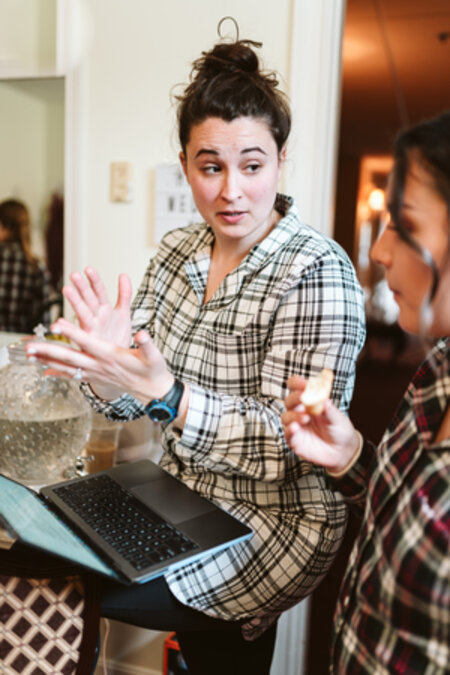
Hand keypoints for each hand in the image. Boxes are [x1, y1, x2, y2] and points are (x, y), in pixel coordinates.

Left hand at [27, 324, 175, 404]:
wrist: (153, 391)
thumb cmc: (154, 370)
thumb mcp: (155, 356)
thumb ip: (147, 344)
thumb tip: (142, 335)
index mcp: (112, 355)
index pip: (88, 342)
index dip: (73, 333)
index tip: (57, 324)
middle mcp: (100, 365)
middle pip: (70, 357)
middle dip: (49, 350)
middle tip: (30, 346)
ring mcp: (95, 373)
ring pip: (67, 367)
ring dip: (47, 361)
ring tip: (29, 356)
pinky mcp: (95, 377)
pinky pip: (72, 376)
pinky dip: (57, 373)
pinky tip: (44, 372)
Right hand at [58, 267, 132, 347]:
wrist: (117, 361)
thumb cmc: (117, 337)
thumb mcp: (123, 314)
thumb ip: (124, 294)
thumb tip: (123, 274)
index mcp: (104, 310)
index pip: (99, 291)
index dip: (94, 281)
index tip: (88, 269)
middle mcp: (95, 317)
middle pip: (88, 299)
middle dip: (82, 287)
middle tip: (75, 275)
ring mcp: (90, 329)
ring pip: (82, 313)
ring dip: (74, 301)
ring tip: (67, 290)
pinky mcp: (87, 342)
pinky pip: (76, 334)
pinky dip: (67, 328)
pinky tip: (59, 322)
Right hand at [282, 375, 360, 473]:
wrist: (343, 451)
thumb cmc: (339, 430)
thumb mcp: (338, 418)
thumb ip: (329, 410)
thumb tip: (325, 400)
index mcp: (309, 401)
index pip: (297, 387)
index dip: (298, 383)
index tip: (304, 384)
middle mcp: (300, 411)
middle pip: (289, 400)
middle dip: (295, 398)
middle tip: (303, 398)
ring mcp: (296, 425)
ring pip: (286, 417)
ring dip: (293, 415)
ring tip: (305, 418)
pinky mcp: (295, 440)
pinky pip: (287, 434)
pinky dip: (289, 430)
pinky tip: (295, 428)